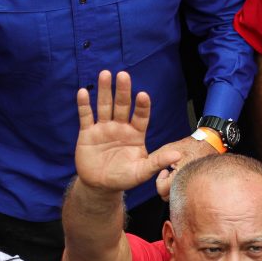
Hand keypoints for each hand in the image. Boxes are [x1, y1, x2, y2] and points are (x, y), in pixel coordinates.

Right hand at [75, 70, 180, 193]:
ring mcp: (104, 128)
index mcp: (135, 134)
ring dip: (105, 90)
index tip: (143, 95)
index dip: (142, 106)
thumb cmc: (123, 178)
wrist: (100, 186)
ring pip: (104, 106)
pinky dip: (84, 105)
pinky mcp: (87, 133)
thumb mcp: (141, 172)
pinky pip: (86, 116)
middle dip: (123, 91)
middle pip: (122, 105)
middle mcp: (120, 127)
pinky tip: (83, 92)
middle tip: (123, 75)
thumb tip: (177, 155)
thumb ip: (157, 162)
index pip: (141, 116)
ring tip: (105, 74)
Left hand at [155, 133, 221, 199]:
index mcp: (180, 176)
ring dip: (174, 189)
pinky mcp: (200, 187)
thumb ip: (156, 158)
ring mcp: (195, 187)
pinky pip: (187, 194)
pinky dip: (183, 188)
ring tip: (178, 175)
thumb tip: (146, 163)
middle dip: (166, 187)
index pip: (162, 191)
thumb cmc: (192, 145)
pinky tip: (185, 177)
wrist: (212, 144)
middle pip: (170, 198)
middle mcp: (188, 184)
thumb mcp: (170, 147)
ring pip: (178, 197)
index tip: (164, 172)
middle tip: (170, 174)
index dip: (160, 181)